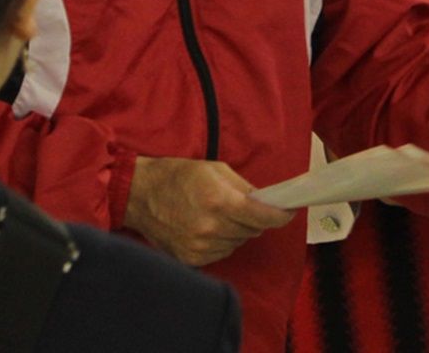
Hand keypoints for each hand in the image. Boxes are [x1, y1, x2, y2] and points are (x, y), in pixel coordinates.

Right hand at [123, 156, 294, 266]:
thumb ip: (244, 187)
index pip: (263, 217)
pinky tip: (208, 227)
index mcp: (220, 201)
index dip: (280, 215)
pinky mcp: (191, 258)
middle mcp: (212, 228)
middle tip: (245, 206)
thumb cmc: (178, 176)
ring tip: (220, 214)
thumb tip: (266, 202)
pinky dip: (222, 241)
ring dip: (238, 230)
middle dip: (254, 218)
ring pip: (238, 243)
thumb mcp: (215, 169)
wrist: (140, 194)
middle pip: (253, 230)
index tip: (289, 212)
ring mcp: (201, 247)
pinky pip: (222, 252)